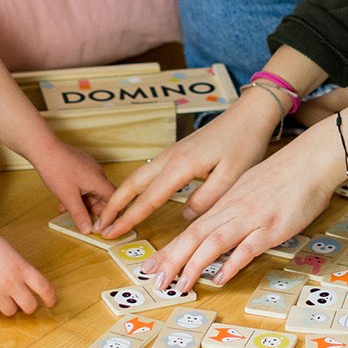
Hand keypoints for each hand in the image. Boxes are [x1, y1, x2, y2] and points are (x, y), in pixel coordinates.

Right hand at [0, 226, 55, 315]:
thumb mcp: (12, 253)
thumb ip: (21, 269)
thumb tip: (28, 284)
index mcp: (21, 268)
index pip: (43, 287)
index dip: (50, 297)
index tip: (51, 302)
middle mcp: (11, 282)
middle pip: (29, 306)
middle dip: (29, 306)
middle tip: (25, 303)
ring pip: (11, 312)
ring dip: (9, 306)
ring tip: (2, 296)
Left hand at [30, 140, 114, 233]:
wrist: (44, 149)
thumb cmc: (57, 170)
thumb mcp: (68, 197)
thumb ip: (80, 215)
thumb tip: (88, 230)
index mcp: (99, 180)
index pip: (112, 199)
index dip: (109, 214)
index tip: (102, 226)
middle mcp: (96, 173)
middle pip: (101, 196)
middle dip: (92, 209)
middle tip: (83, 221)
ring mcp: (88, 168)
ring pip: (90, 190)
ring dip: (81, 202)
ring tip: (68, 211)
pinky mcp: (79, 166)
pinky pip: (83, 184)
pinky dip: (76, 194)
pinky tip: (63, 200)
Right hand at [95, 88, 281, 238]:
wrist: (248, 115)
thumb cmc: (243, 144)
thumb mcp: (231, 177)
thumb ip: (206, 199)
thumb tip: (183, 215)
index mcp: (181, 166)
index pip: (149, 198)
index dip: (129, 217)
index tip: (111, 232)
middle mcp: (170, 158)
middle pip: (133, 183)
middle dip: (113, 205)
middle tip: (99, 226)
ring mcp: (171, 152)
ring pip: (139, 176)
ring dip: (122, 195)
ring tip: (110, 214)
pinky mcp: (177, 152)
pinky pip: (149, 171)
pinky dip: (135, 186)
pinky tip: (136, 195)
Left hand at [141, 121, 345, 291]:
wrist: (311, 159)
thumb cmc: (285, 174)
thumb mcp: (252, 187)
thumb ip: (236, 209)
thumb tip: (222, 229)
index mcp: (227, 201)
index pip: (192, 227)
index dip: (171, 248)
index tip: (153, 265)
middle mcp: (234, 209)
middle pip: (195, 236)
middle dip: (172, 260)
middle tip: (154, 280)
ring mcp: (252, 218)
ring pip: (214, 242)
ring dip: (193, 265)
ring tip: (179, 285)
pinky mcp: (272, 227)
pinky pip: (247, 247)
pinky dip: (232, 264)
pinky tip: (220, 278)